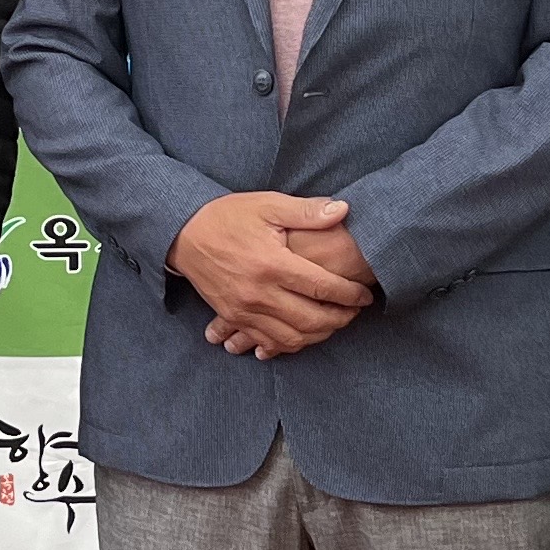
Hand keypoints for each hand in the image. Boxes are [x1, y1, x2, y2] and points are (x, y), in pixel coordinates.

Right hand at [174, 191, 375, 359]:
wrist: (184, 234)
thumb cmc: (228, 216)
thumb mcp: (267, 205)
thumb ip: (306, 212)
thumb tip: (343, 210)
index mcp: (272, 263)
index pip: (321, 286)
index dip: (349, 294)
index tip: (365, 295)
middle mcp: (259, 292)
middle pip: (310, 319)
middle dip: (340, 319)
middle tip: (354, 312)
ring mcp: (244, 309)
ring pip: (291, 338)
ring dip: (318, 336)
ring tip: (334, 323)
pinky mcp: (233, 317)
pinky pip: (266, 342)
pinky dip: (289, 345)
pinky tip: (304, 335)